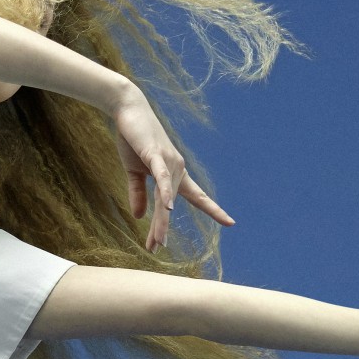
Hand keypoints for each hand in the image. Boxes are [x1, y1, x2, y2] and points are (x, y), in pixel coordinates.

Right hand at [109, 88, 233, 251]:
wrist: (127, 109)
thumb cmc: (133, 138)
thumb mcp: (134, 171)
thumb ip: (138, 194)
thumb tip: (138, 216)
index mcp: (175, 173)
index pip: (197, 196)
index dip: (213, 209)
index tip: (231, 223)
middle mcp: (178, 168)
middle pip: (174, 205)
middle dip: (163, 229)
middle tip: (156, 249)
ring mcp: (168, 161)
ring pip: (166, 198)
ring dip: (161, 221)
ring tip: (157, 242)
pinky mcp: (155, 155)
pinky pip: (161, 178)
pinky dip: (164, 194)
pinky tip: (169, 209)